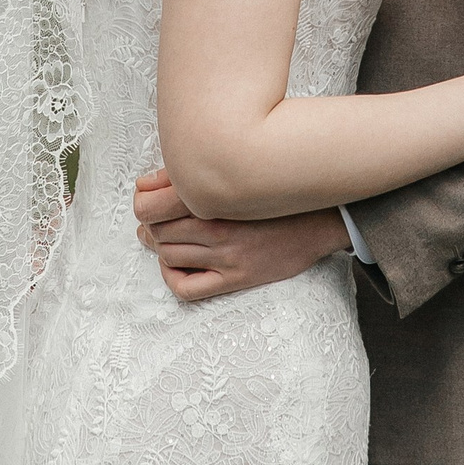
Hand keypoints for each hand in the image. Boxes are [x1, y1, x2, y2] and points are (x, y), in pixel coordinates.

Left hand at [133, 167, 350, 301]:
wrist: (319, 218)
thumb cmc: (273, 194)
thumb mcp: (237, 176)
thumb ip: (196, 176)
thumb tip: (147, 182)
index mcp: (217, 195)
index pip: (157, 206)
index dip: (143, 205)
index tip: (145, 202)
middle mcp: (219, 226)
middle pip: (160, 231)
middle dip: (150, 227)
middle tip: (151, 224)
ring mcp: (227, 256)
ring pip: (170, 256)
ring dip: (160, 249)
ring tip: (164, 242)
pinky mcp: (237, 278)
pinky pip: (188, 288)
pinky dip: (172, 278)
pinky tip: (175, 267)